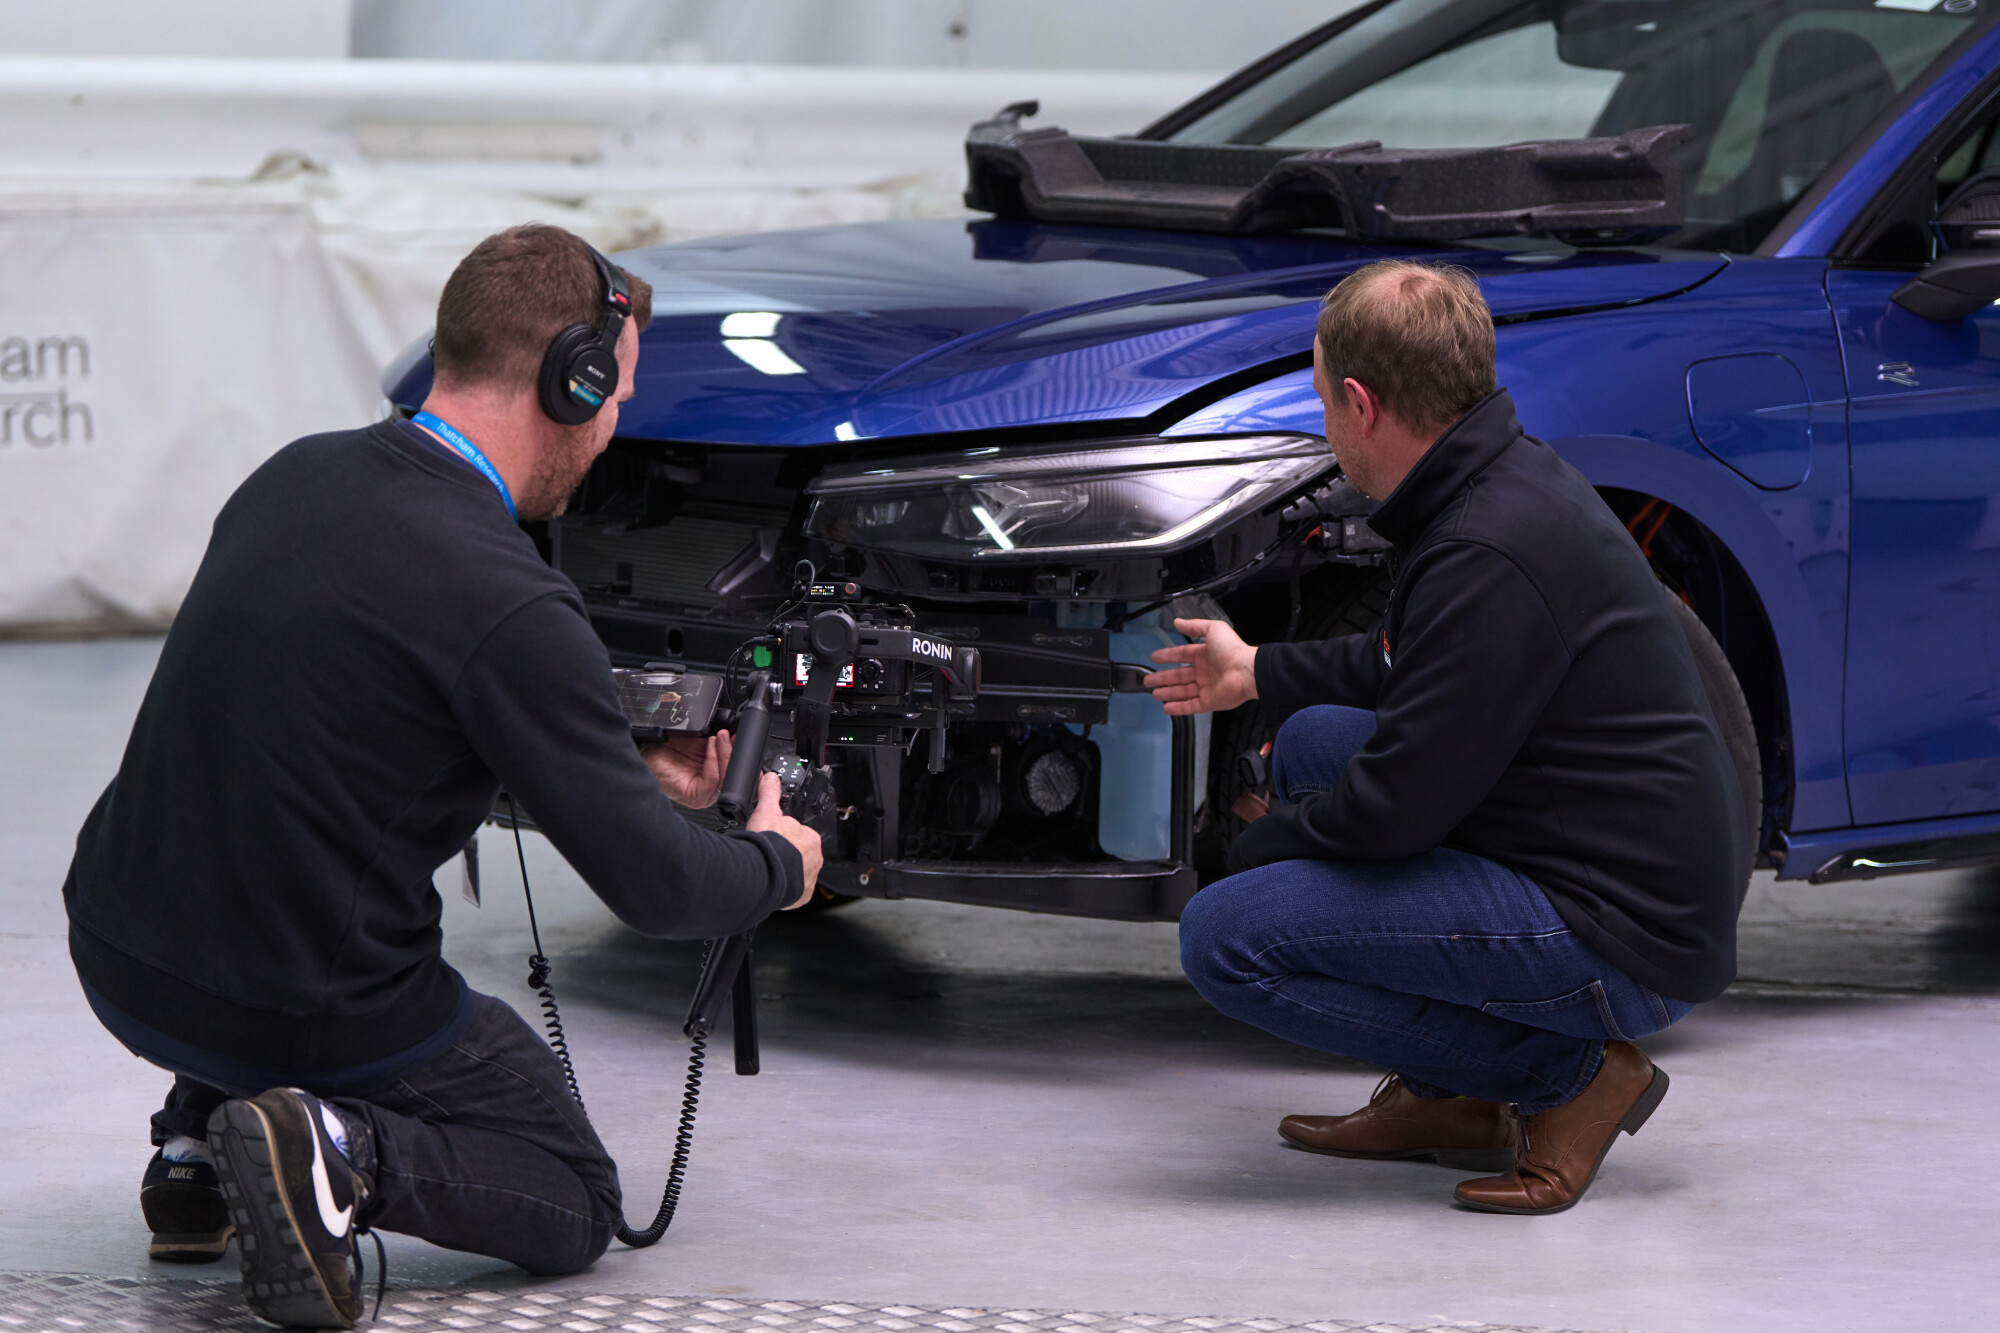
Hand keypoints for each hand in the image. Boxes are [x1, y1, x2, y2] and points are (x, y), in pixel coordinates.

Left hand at [642, 729, 733, 807]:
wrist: (648, 751)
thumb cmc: (668, 749)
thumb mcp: (700, 742)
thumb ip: (719, 741)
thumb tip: (735, 732)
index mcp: (714, 776)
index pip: (735, 768)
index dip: (739, 753)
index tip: (739, 736)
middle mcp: (711, 787)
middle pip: (732, 773)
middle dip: (732, 751)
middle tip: (728, 734)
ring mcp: (704, 795)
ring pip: (725, 777)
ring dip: (724, 754)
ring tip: (720, 737)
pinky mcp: (696, 797)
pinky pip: (712, 780)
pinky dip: (713, 761)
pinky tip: (710, 746)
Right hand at [748, 771, 821, 907]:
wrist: (764, 872)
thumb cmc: (767, 844)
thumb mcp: (766, 812)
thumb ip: (769, 794)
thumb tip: (771, 778)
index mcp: (811, 838)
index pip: (798, 836)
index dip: (784, 838)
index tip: (773, 841)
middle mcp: (815, 858)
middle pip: (799, 855)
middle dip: (785, 855)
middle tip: (768, 855)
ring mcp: (809, 878)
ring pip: (797, 873)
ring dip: (785, 872)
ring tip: (768, 870)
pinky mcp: (802, 894)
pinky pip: (795, 891)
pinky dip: (785, 889)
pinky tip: (773, 884)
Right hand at [1144, 617, 1259, 715]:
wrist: (1246, 671)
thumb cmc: (1233, 650)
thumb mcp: (1212, 629)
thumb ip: (1194, 626)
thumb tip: (1178, 622)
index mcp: (1206, 655)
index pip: (1182, 655)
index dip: (1168, 656)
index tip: (1155, 657)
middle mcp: (1206, 672)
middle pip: (1179, 675)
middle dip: (1163, 678)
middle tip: (1149, 680)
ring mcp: (1207, 688)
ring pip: (1183, 691)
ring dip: (1168, 692)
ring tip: (1154, 693)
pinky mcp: (1210, 702)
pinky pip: (1191, 706)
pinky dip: (1178, 708)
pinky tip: (1166, 707)